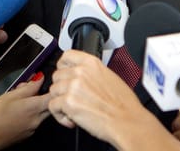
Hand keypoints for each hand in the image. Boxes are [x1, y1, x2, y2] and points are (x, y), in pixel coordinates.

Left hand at [48, 50, 179, 150]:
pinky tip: (72, 119)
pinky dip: (59, 115)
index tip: (65, 74)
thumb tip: (81, 77)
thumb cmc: (124, 105)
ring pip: (53, 91)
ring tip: (73, 111)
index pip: (67, 56)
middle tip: (73, 99)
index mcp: (92, 63)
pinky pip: (52, 106)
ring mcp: (73, 86)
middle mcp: (81, 72)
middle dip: (62, 88)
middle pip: (57, 75)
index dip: (63, 67)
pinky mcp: (68, 102)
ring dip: (60, 102)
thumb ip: (92, 73)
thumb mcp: (110, 77)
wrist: (127, 122)